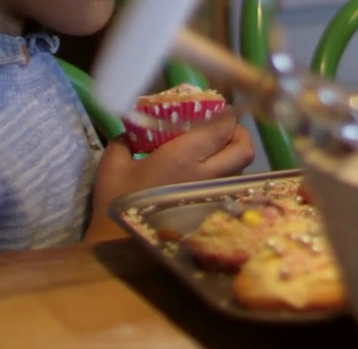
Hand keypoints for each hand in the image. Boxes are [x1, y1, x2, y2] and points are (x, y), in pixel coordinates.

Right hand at [85, 112, 254, 240]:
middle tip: (223, 130)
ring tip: (214, 151)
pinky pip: (228, 187)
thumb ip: (126, 140)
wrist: (122, 247)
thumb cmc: (118, 202)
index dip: (226, 115)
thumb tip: (133, 130)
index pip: (222, 127)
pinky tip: (204, 175)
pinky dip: (224, 176)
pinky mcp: (211, 211)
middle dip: (238, 134)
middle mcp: (206, 175)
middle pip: (244, 149)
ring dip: (232, 156)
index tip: (217, 110)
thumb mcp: (113, 164)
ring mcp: (212, 195)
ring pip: (240, 169)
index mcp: (185, 156)